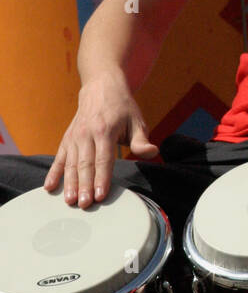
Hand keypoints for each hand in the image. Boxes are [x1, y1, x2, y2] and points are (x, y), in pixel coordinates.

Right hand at [43, 75, 158, 207]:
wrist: (101, 88)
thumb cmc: (122, 108)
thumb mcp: (136, 121)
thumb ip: (142, 140)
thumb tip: (153, 153)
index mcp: (105, 130)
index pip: (103, 159)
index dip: (101, 178)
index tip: (100, 195)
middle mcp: (86, 134)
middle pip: (85, 164)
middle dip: (84, 186)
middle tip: (84, 204)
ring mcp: (74, 137)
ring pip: (71, 164)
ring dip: (69, 183)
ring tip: (69, 201)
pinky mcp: (67, 139)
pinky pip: (59, 158)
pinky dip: (53, 173)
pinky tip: (49, 187)